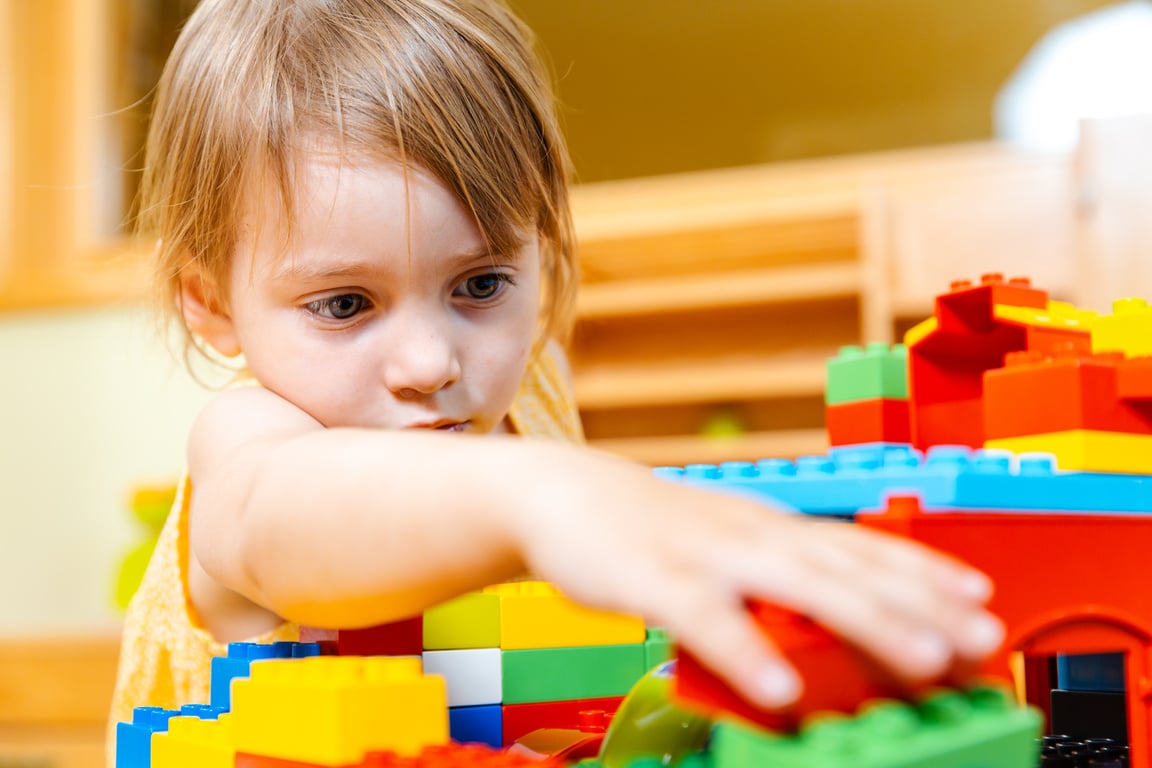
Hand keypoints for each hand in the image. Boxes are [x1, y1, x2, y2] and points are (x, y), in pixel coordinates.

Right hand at [513, 445, 1003, 710]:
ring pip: (797, 585)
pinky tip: (782, 691)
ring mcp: (706, 554)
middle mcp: (752, 535)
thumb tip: (829, 622)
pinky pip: (706, 620)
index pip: (860, 547)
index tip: (980, 601)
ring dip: (866, 620)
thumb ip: (771, 577)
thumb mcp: (723, 543)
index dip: (923, 573)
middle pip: (848, 568)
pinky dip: (747, 653)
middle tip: (980, 640)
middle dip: (921, 604)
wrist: (563, 493)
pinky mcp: (653, 579)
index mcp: (769, 528)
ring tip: (922, 661)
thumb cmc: (652, 531)